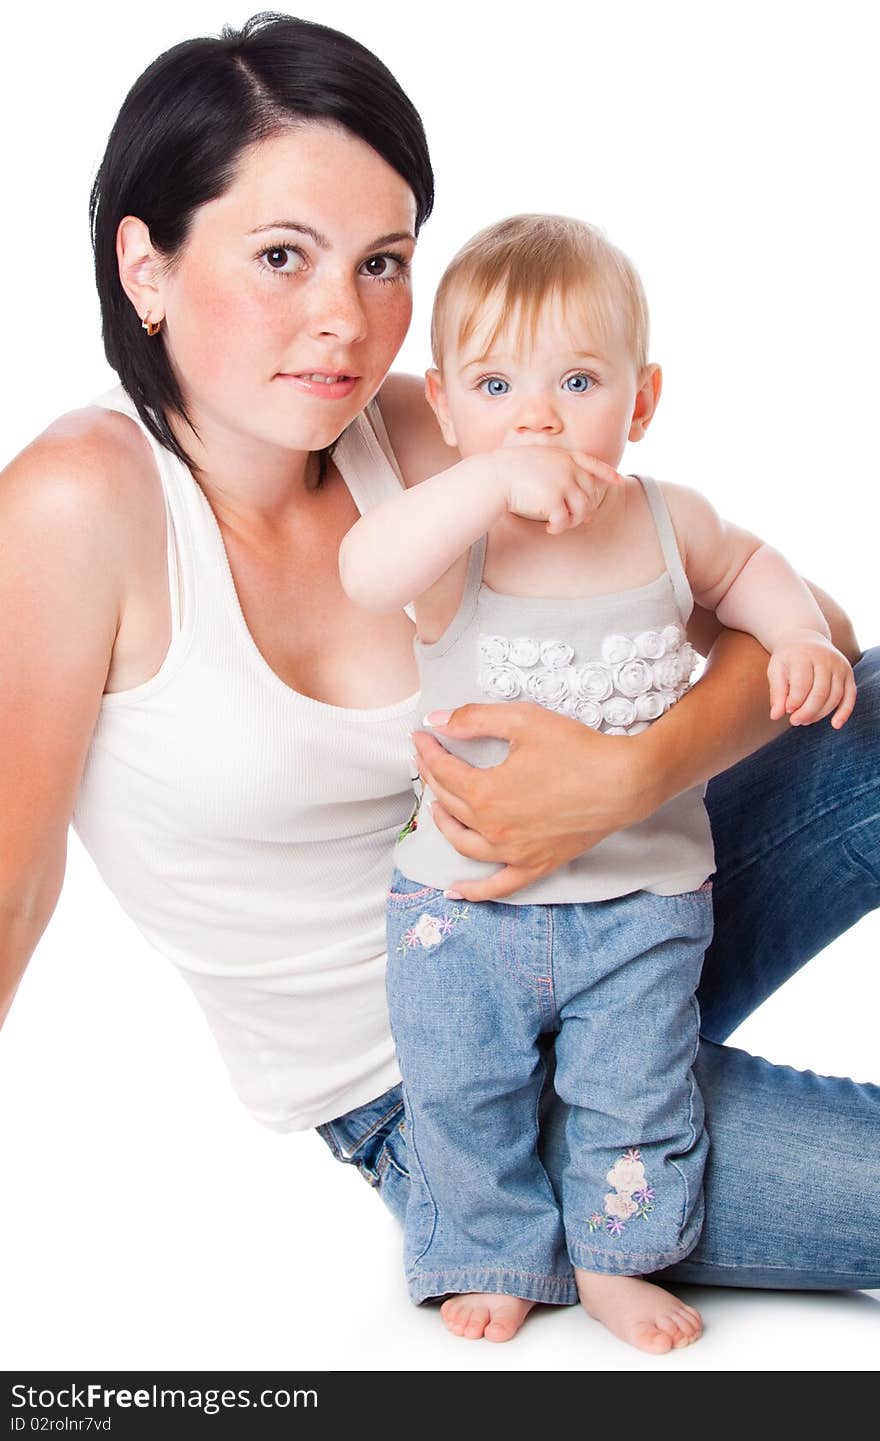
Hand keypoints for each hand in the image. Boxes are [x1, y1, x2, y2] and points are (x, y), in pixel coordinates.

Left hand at [411, 701, 653, 901]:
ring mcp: (513, 852)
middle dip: (432, 778)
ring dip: (444, 824)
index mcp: (486, 793)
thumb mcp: (523, 720)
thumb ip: (475, 718)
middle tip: (427, 760)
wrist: (623, 782)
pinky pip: (498, 886)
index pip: (443, 771)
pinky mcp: (535, 865)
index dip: (428, 751)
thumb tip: (437, 722)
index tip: (421, 737)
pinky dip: (474, 891)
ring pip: (463, 844)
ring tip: (437, 807)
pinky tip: (455, 891)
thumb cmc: (577, 749)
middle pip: (449, 803)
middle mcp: (494, 828)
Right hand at [495, 447, 623, 533]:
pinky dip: (560, 527)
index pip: (592, 464)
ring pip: (582, 509)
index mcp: (565, 456)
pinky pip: (565, 519)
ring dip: (573, 521)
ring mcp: (563, 483)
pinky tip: (550, 528)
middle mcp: (568, 468)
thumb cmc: (510, 470)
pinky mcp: (554, 499)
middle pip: (589, 493)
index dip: (606, 473)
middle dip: (584, 510)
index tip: (617, 481)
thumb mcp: (538, 460)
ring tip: (559, 525)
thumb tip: (571, 492)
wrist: (495, 476)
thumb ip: (556, 469)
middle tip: (572, 520)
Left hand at [767, 627, 856, 727]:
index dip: (794, 702)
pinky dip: (844, 712)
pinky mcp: (848, 673)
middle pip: (820, 692)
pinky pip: (850, 696)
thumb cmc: (788, 659)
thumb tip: (776, 716)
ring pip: (835, 696)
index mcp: (804, 656)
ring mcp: (839, 666)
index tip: (787, 711)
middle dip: (807, 711)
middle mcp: (825, 659)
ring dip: (820, 713)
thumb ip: (777, 692)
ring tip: (805, 720)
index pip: (802, 684)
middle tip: (795, 721)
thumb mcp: (776, 670)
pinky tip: (835, 725)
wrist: (806, 639)